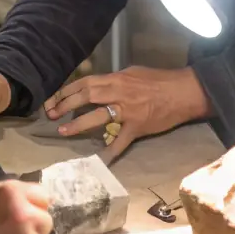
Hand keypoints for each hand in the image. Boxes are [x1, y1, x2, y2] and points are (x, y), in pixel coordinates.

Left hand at [45, 66, 210, 158]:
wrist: (184, 91)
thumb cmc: (160, 80)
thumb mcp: (133, 73)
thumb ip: (115, 80)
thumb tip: (100, 85)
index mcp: (116, 79)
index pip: (85, 82)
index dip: (67, 90)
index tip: (53, 98)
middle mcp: (118, 92)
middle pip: (85, 96)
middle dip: (64, 105)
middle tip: (50, 114)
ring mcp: (127, 111)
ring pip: (97, 116)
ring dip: (77, 124)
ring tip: (63, 131)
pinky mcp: (137, 127)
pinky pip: (121, 141)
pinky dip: (110, 152)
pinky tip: (99, 161)